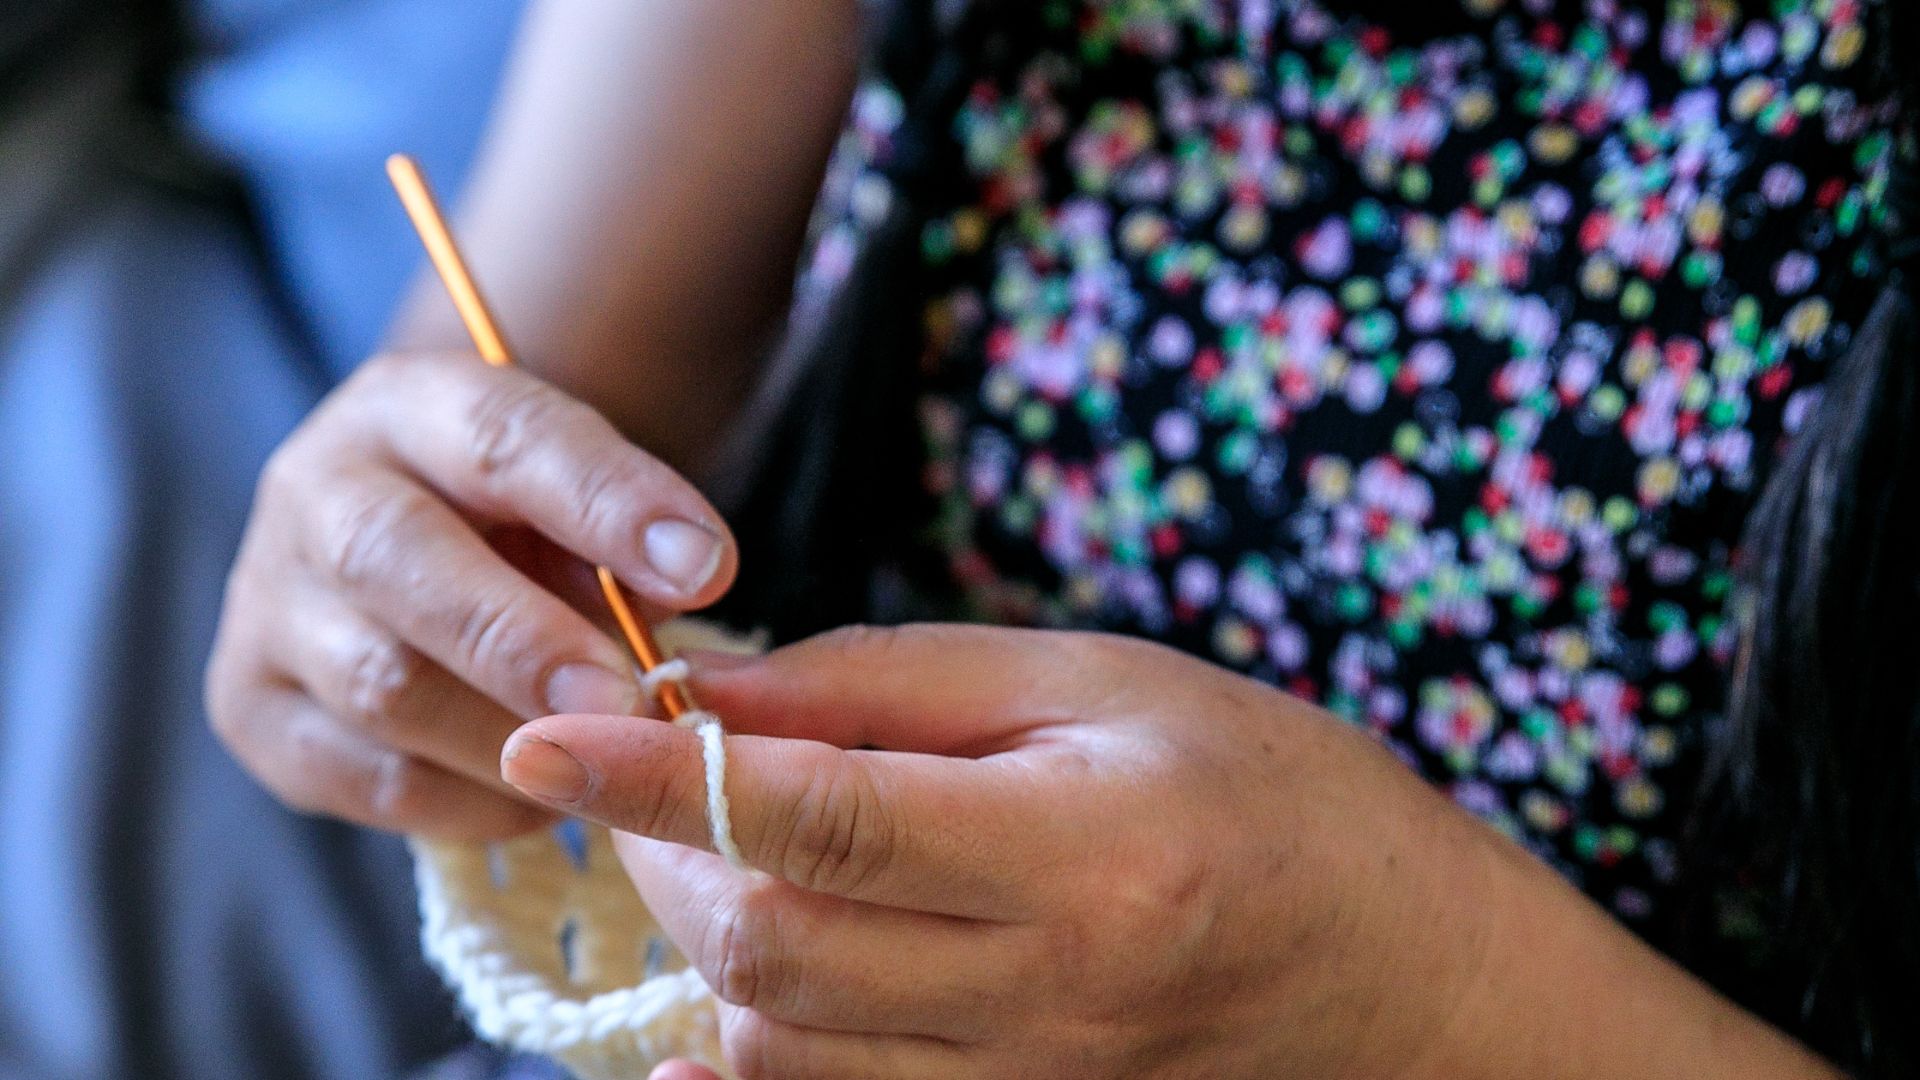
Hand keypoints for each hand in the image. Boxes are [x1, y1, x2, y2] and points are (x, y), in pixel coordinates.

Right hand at [206, 350, 736, 838]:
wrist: (418, 548)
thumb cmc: (527, 522)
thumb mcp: (580, 494)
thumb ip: (625, 537)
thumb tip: (690, 585)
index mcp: (410, 407)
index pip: (502, 437)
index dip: (607, 503)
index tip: (704, 567)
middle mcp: (315, 490)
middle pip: (395, 558)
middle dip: (523, 640)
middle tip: (626, 698)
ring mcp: (267, 605)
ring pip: (378, 685)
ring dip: (509, 738)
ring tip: (603, 760)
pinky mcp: (253, 710)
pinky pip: (368, 778)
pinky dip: (470, 800)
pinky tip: (544, 798)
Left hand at [500, 624, 1503, 1077]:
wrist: (1403, 976)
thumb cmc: (1269, 789)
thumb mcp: (1098, 683)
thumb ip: (891, 683)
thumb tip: (708, 686)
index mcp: (1079, 856)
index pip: (815, 821)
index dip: (659, 776)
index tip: (544, 735)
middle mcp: (1043, 999)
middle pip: (764, 950)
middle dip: (664, 851)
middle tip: (653, 770)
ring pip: (772, 1047)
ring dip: (700, 940)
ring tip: (714, 849)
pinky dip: (741, 1060)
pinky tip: (726, 997)